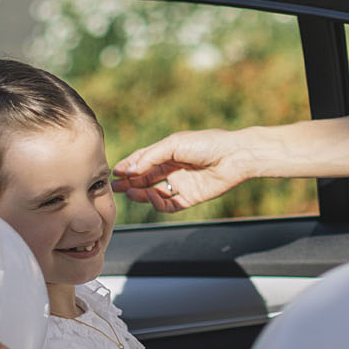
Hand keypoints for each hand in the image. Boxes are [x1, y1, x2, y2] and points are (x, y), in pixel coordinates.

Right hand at [113, 129, 253, 211]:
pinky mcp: (190, 197)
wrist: (234, 156)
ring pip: (154, 192)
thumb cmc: (206, 144)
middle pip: (146, 178)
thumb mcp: (173, 144)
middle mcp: (173, 168)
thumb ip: (150, 157)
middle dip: (130, 182)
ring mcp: (181, 183)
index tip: (115, 172)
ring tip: (130, 192)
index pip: (143, 160)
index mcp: (169, 152)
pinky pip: (169, 204)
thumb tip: (129, 170)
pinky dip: (158, 203)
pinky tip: (150, 197)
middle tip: (115, 187)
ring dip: (141, 193)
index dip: (128, 166)